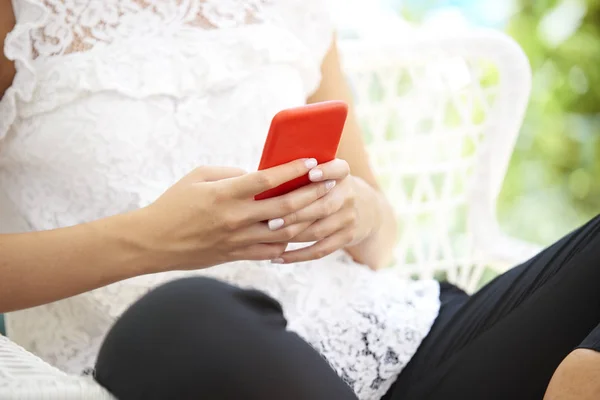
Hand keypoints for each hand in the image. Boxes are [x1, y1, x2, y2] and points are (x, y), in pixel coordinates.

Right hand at [138, 159, 334, 270]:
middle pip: (285, 206)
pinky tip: (300, 232)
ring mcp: (238, 240)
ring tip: (324, 207)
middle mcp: (236, 218)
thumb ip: (230, 173)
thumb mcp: (198, 176)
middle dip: (312, 194)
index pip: (267, 179)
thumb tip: (259, 174)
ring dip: (308, 219)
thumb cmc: (174, 203)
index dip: (293, 170)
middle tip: (330, 184)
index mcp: (225, 194)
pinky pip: (272, 251)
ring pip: (285, 232)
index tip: (312, 162)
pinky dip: (289, 242)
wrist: (153, 243)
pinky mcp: (237, 255)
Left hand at [267, 159, 379, 263]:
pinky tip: (277, 258)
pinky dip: (298, 256)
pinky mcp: (347, 237)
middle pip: (323, 206)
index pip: (339, 169)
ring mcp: (349, 218)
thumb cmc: (326, 186)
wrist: (364, 208)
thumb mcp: (325, 173)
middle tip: (271, 220)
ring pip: (319, 230)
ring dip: (293, 235)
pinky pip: (320, 250)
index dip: (327, 171)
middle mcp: (348, 195)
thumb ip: (303, 172)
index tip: (311, 173)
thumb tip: (265, 172)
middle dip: (295, 214)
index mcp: (342, 174)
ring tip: (270, 236)